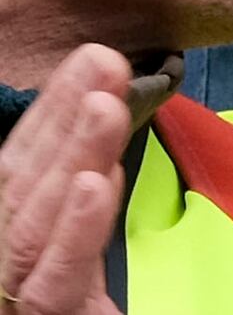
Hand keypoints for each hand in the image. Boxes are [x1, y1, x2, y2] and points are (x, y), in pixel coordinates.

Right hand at [1, 43, 131, 314]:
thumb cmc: (64, 303)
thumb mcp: (67, 253)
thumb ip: (70, 197)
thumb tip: (97, 110)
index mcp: (2, 239)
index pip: (16, 170)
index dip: (49, 114)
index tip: (93, 59)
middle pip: (20, 188)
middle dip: (62, 121)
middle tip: (104, 60)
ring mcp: (8, 297)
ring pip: (32, 227)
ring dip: (69, 158)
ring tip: (104, 102)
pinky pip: (54, 281)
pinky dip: (74, 231)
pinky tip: (93, 183)